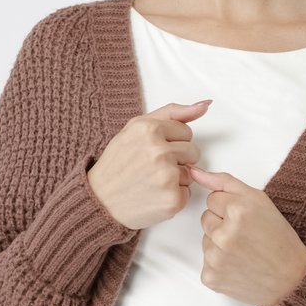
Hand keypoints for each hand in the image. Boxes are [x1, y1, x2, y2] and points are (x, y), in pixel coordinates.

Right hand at [86, 100, 211, 229]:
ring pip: (191, 173)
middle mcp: (159, 151)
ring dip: (176, 178)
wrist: (99, 200)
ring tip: (150, 182)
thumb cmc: (118, 163)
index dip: (170, 142)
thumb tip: (206, 104)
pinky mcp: (173, 200)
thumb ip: (173, 113)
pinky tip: (154, 195)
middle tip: (151, 167)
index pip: (186, 131)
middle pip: (193, 151)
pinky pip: (187, 193)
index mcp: (149, 129)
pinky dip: (174, 196)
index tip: (151, 151)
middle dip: (177, 159)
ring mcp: (167, 176)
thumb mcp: (136, 127)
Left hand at [188, 166, 305, 305]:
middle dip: (222, 224)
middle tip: (246, 236)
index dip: (231, 208)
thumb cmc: (279, 239)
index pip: (212, 198)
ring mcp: (215, 258)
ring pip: (205, 240)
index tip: (247, 219)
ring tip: (244, 251)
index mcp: (237, 210)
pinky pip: (205, 263)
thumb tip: (195, 173)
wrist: (292, 279)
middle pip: (205, 218)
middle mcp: (223, 235)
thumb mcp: (260, 201)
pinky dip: (219, 265)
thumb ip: (225, 183)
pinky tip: (238, 266)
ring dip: (219, 244)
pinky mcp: (210, 277)